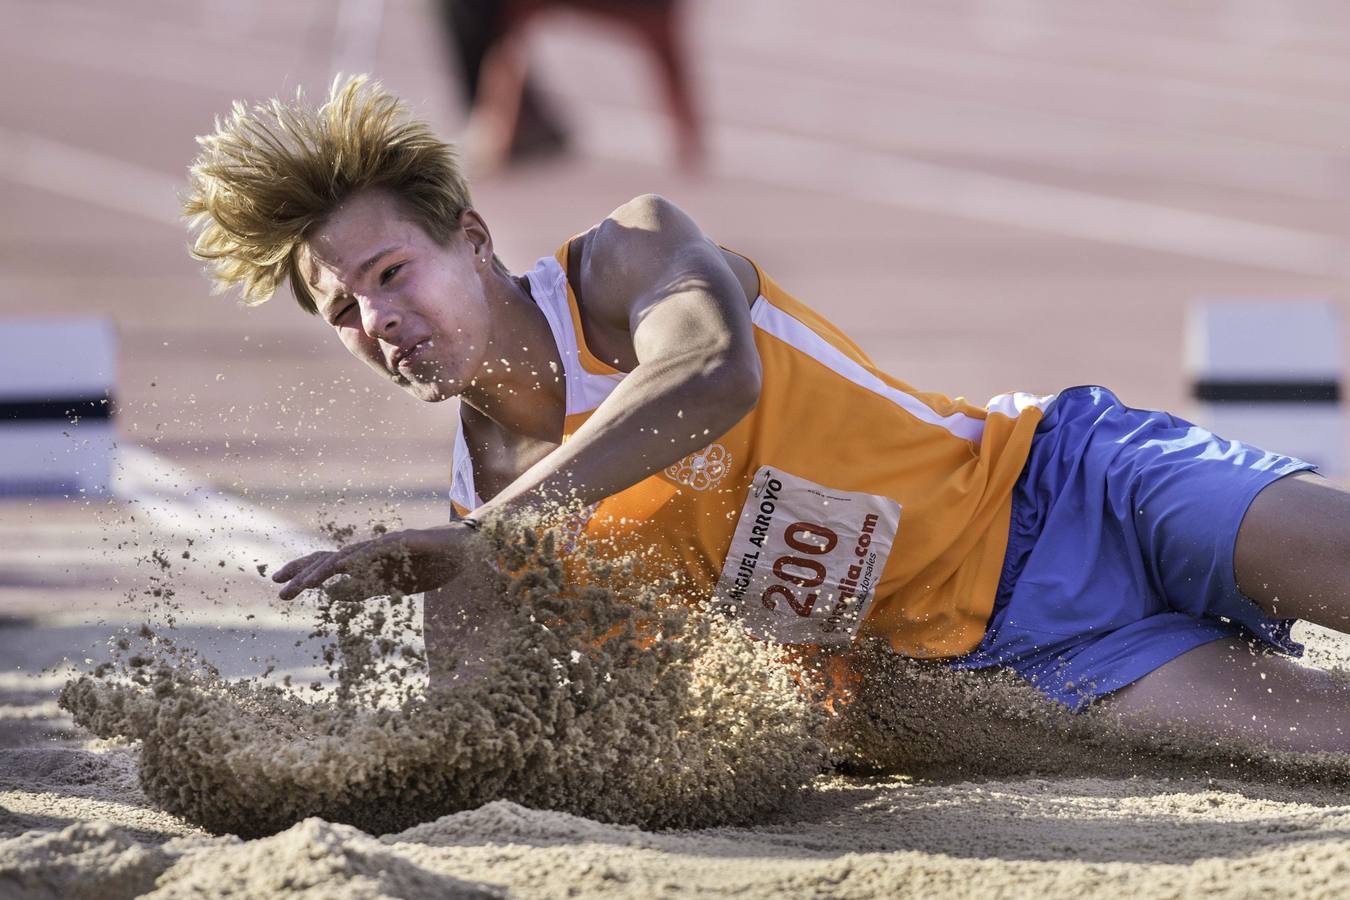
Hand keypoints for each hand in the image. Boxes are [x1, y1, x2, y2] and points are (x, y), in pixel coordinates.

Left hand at [272, 524, 474, 601]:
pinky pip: (379, 550)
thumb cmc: (432, 565)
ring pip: (349, 555)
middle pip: (330, 557)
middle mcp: (372, 549)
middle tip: (278, 587)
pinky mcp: (406, 540)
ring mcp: (387, 543)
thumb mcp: (391, 585)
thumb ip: (363, 588)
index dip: (304, 573)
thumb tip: (330, 594)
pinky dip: (360, 558)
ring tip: (304, 585)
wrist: (467, 550)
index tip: (280, 585)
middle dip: (303, 571)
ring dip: (325, 570)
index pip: (328, 565)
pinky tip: (342, 567)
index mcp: (368, 561)